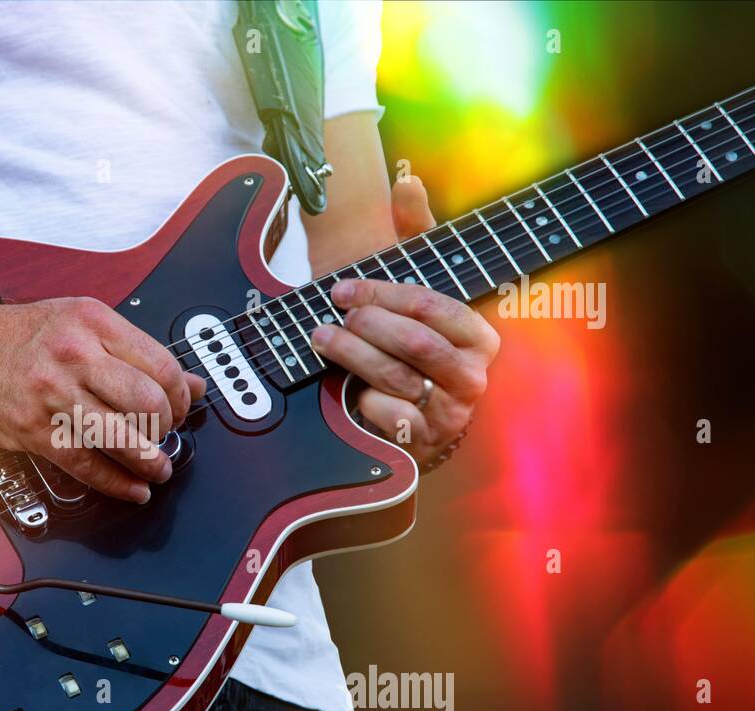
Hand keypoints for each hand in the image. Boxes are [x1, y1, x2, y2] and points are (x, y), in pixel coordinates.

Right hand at [0, 297, 206, 501]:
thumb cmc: (21, 336)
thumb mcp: (82, 325)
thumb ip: (136, 353)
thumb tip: (190, 385)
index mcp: (94, 322)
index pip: (161, 365)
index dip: (180, 398)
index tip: (180, 411)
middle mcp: (75, 354)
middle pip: (147, 402)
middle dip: (167, 430)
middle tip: (165, 439)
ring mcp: (53, 393)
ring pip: (120, 437)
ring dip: (149, 464)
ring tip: (157, 471)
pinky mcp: (33, 428)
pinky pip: (86, 463)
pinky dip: (116, 483)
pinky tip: (131, 489)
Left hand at [310, 176, 499, 465]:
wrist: (419, 420)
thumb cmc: (415, 344)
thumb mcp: (418, 284)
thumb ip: (417, 233)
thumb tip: (408, 179)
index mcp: (480, 334)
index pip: (431, 305)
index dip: (382, 293)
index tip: (342, 288)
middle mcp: (473, 374)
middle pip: (414, 342)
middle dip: (366, 324)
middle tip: (332, 314)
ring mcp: (450, 411)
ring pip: (396, 375)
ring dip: (350, 354)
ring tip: (320, 338)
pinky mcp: (425, 440)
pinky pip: (390, 415)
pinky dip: (365, 400)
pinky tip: (350, 390)